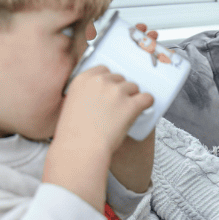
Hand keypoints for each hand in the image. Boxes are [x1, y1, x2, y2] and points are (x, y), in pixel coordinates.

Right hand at [45, 66, 153, 211]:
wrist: (79, 149)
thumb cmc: (73, 135)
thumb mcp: (71, 105)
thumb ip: (85, 95)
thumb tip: (99, 97)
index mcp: (83, 79)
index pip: (103, 70)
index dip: (109, 81)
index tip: (109, 91)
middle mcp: (100, 81)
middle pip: (120, 78)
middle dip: (121, 91)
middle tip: (117, 107)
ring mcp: (116, 92)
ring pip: (134, 87)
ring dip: (132, 98)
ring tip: (126, 113)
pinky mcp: (130, 104)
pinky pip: (147, 98)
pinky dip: (147, 103)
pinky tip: (145, 108)